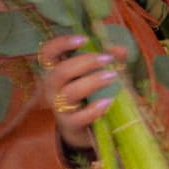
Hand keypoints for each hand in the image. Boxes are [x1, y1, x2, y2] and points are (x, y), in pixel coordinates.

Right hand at [37, 34, 124, 149]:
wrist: (83, 129)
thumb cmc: (88, 95)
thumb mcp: (95, 74)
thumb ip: (107, 59)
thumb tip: (120, 50)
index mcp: (55, 71)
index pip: (47, 53)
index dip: (61, 44)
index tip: (84, 39)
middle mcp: (52, 88)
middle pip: (60, 72)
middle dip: (85, 62)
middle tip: (107, 59)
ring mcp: (58, 108)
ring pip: (69, 93)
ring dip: (92, 82)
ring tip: (112, 77)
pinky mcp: (69, 125)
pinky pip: (79, 117)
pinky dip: (94, 109)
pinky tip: (108, 101)